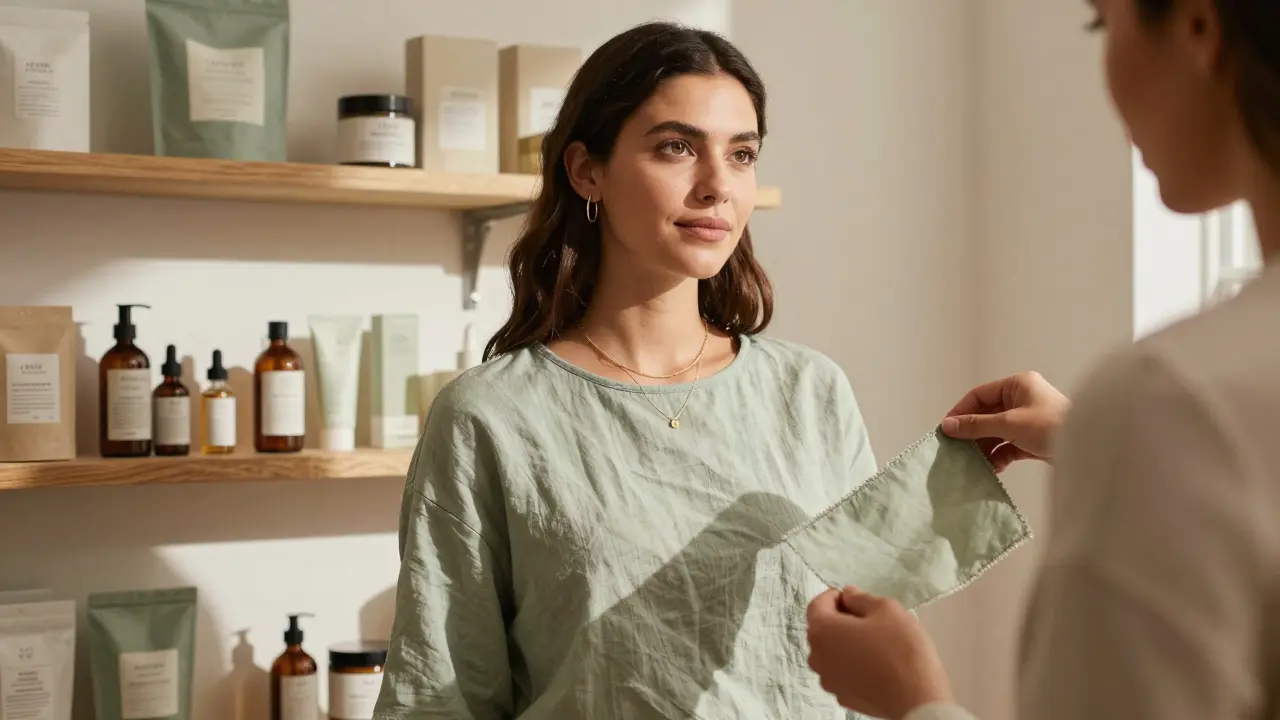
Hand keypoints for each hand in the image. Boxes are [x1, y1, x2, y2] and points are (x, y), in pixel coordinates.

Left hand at [806, 587, 952, 719]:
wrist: (917, 698)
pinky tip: (874, 665)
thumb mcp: (886, 609)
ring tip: (874, 644)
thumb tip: (848, 594)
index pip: (817, 604)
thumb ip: (861, 597)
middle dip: (840, 620)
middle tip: (869, 621)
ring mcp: (827, 680)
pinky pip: (841, 672)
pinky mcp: (842, 697)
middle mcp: (816, 656)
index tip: (856, 599)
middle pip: (822, 629)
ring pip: (831, 652)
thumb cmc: (901, 649)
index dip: (836, 597)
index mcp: (822, 630)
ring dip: (845, 643)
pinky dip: (851, 665)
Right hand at [941, 371, 1069, 471]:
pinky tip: (992, 468)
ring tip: (972, 462)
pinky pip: (1009, 445)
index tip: (946, 430)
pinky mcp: (1034, 439)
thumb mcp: (1009, 424)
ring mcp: (1029, 420)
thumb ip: (977, 425)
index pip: (980, 395)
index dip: (961, 411)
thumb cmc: (1050, 426)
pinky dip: (1000, 456)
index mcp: (1017, 385)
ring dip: (985, 447)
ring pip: (997, 432)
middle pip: (987, 414)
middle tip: (956, 449)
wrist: (1090, 447)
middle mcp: (1023, 399)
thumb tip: (946, 426)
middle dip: (972, 433)